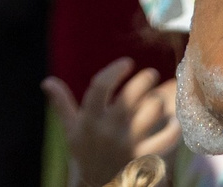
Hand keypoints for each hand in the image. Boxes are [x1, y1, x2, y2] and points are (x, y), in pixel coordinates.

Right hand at [46, 59, 178, 186]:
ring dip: (159, 100)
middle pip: (129, 96)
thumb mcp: (71, 131)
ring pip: (150, 112)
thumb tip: (47, 82)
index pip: (99, 86)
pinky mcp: (144, 159)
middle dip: (143, 80)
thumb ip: (62, 104)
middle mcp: (107, 131)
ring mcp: (127, 145)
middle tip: (151, 74)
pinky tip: (175, 121)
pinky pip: (166, 138)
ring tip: (161, 97)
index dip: (115, 70)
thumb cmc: (86, 156)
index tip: (127, 63)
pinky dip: (174, 127)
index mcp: (88, 121)